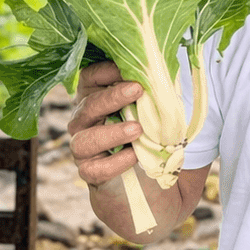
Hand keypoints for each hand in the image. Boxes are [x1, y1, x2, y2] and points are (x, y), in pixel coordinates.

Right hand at [67, 60, 143, 188]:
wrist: (149, 183)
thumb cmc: (149, 137)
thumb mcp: (154, 111)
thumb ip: (153, 93)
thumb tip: (166, 72)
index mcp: (96, 98)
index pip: (90, 77)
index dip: (106, 70)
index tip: (128, 66)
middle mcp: (83, 122)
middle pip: (88, 105)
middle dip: (112, 97)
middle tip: (137, 89)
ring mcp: (83, 148)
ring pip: (85, 139)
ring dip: (112, 132)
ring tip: (137, 129)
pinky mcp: (91, 173)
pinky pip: (96, 168)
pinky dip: (116, 162)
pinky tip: (134, 156)